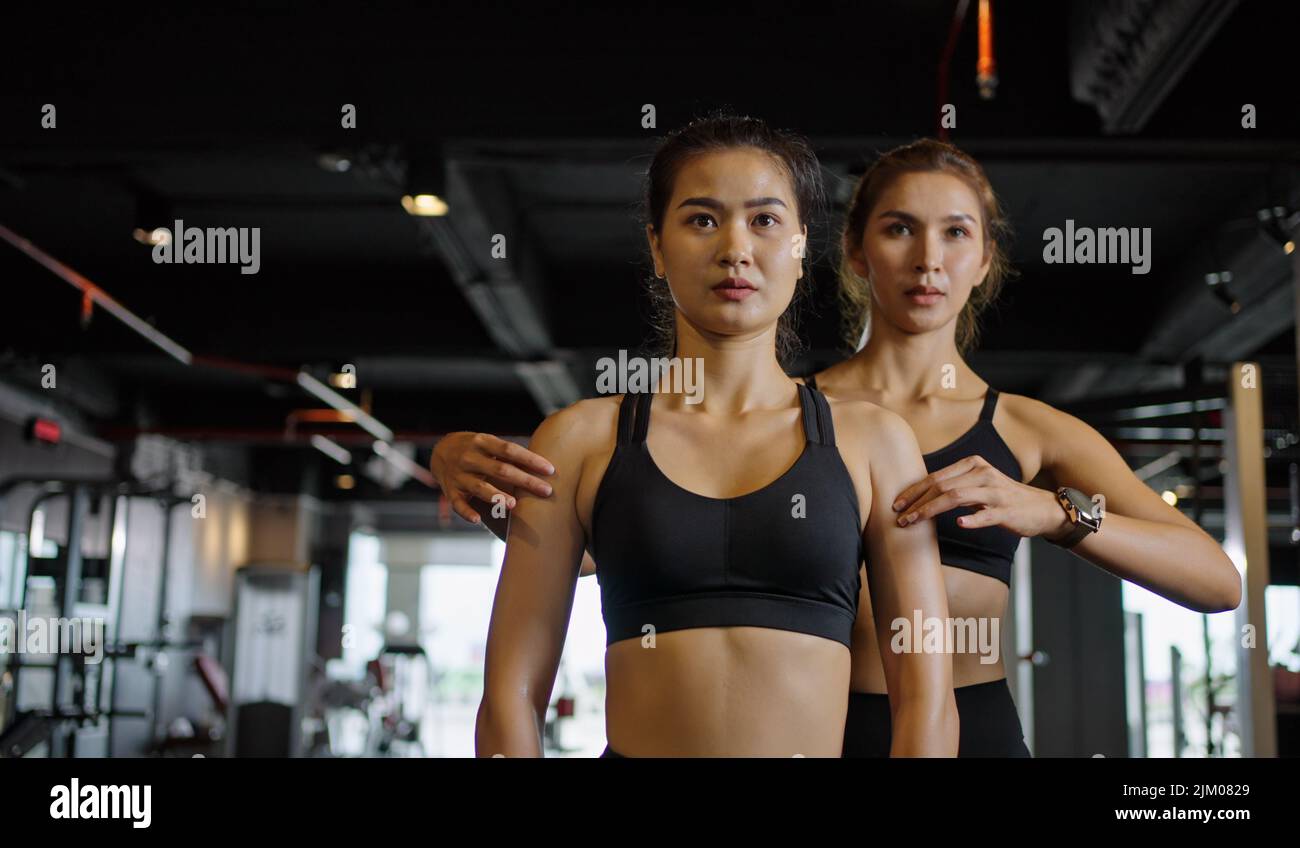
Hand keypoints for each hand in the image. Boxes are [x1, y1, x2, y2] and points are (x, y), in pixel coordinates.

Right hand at [430, 432, 555, 524]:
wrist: (439, 450)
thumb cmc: (476, 449)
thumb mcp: (489, 443)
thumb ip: (510, 453)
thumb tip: (545, 464)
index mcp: (483, 442)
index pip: (510, 450)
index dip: (530, 460)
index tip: (550, 470)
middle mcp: (470, 458)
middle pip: (501, 470)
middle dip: (525, 481)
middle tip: (546, 491)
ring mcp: (459, 475)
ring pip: (480, 487)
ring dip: (497, 496)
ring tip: (514, 505)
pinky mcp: (451, 491)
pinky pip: (458, 504)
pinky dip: (467, 512)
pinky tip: (477, 520)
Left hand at [891, 455, 1071, 538]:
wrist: (1042, 508)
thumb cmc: (1004, 498)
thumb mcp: (978, 484)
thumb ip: (955, 485)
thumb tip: (922, 493)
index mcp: (973, 465)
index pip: (936, 477)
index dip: (913, 490)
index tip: (896, 504)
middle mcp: (983, 474)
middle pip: (941, 486)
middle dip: (916, 502)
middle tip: (899, 517)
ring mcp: (995, 492)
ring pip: (957, 497)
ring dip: (931, 510)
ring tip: (913, 522)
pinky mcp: (1006, 511)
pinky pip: (986, 514)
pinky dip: (973, 519)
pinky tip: (960, 524)